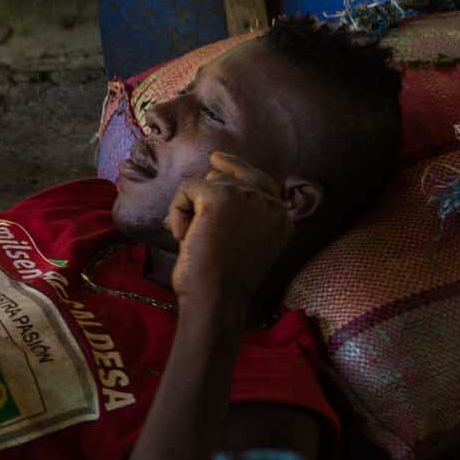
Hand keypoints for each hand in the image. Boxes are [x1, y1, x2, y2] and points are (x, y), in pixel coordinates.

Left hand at [163, 153, 294, 309]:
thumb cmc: (223, 282)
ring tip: (192, 240)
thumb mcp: (245, 243)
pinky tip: (183, 236)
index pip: (260, 179)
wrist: (217, 300)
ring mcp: (248, 196)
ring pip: (205, 184)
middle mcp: (271, 202)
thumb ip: (242, 214)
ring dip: (190, 211)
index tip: (215, 160)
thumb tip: (213, 176)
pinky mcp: (220, 197)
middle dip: (204, 197)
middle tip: (192, 230)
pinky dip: (177, 211)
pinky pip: (187, 188)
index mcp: (283, 217)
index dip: (235, 167)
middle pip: (228, 177)